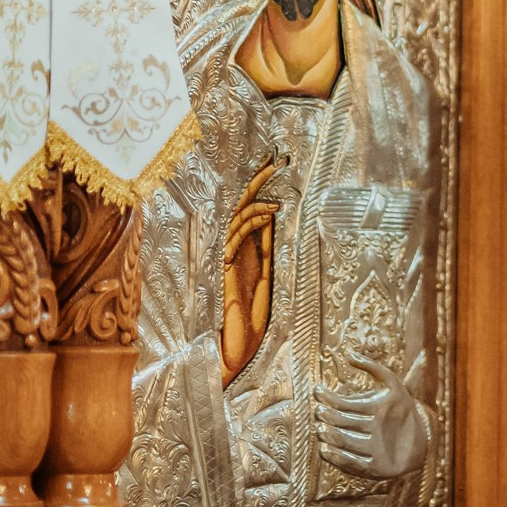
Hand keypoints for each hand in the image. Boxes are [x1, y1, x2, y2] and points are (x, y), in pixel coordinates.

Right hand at [221, 158, 282, 384]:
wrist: (238, 347)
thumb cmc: (253, 318)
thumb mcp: (266, 275)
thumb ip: (264, 249)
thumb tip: (271, 219)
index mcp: (247, 248)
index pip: (250, 209)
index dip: (259, 186)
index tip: (274, 162)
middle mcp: (237, 250)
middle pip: (242, 206)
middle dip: (257, 182)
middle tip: (274, 160)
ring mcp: (231, 259)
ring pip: (238, 219)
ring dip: (258, 204)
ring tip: (277, 197)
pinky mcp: (229, 270)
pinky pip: (237, 240)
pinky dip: (252, 224)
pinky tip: (270, 216)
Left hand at [317, 351, 430, 479]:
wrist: (422, 444)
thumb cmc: (401, 410)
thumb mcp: (395, 386)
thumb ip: (374, 367)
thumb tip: (349, 353)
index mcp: (381, 407)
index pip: (343, 402)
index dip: (326, 397)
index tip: (317, 391)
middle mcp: (378, 428)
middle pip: (340, 421)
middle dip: (324, 414)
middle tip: (318, 411)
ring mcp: (377, 448)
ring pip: (342, 440)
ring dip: (326, 434)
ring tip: (319, 429)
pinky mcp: (376, 467)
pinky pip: (349, 462)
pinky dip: (334, 456)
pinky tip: (324, 449)